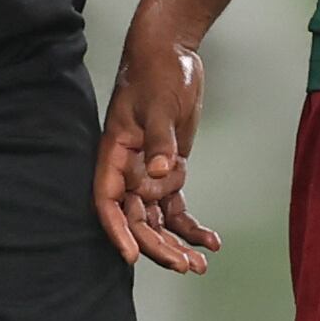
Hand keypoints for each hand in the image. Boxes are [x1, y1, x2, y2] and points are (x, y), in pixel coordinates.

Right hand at [95, 13, 222, 271]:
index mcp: (114, 153)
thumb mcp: (160, 104)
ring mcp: (148, 170)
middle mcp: (127, 168)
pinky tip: (211, 241)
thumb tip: (162, 170)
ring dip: (176, 242)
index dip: (116, 229)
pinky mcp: (169, 167)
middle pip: (136, 217)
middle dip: (157, 245)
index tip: (130, 255)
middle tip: (184, 267)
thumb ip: (160, 139)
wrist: (171, 53)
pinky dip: (191, 224)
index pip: (107, 200)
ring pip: (156, 218)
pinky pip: (175, 205)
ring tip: (200, 266)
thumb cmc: (157, 73)